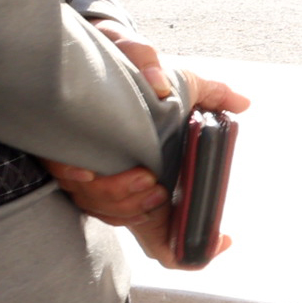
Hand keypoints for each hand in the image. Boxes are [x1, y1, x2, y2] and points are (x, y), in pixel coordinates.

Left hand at [41, 25, 250, 267]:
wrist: (90, 51)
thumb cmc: (135, 69)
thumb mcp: (178, 81)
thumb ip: (209, 94)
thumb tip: (243, 104)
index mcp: (147, 174)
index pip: (166, 235)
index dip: (190, 251)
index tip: (223, 238)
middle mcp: (118, 181)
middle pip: (134, 224)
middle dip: (141, 212)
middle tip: (156, 188)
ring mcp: (89, 173)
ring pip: (98, 208)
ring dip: (118, 198)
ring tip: (141, 174)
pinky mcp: (58, 157)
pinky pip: (64, 184)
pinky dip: (75, 181)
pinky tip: (85, 170)